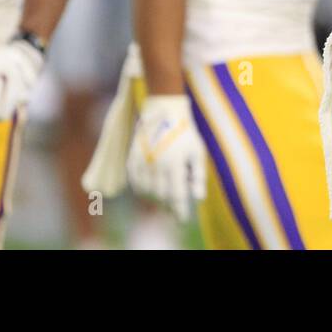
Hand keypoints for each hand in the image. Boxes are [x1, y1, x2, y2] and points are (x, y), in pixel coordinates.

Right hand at [126, 94, 206, 221]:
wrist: (164, 111)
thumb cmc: (185, 134)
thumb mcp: (198, 152)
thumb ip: (198, 176)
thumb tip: (198, 198)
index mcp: (174, 163)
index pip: (176, 196)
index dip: (179, 211)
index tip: (182, 220)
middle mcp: (156, 164)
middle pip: (160, 196)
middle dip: (168, 205)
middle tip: (175, 208)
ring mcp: (142, 161)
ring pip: (146, 192)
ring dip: (155, 199)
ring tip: (164, 198)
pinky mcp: (132, 158)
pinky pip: (135, 183)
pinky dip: (142, 190)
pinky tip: (151, 189)